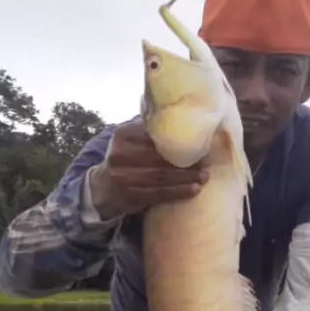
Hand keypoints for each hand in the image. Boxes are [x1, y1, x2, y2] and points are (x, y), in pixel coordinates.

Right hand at [90, 120, 209, 219]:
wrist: (104, 188)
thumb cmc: (126, 160)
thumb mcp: (129, 140)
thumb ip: (148, 130)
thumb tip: (183, 115)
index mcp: (123, 135)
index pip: (153, 135)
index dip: (178, 139)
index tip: (199, 142)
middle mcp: (120, 154)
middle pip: (158, 157)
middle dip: (185, 161)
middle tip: (205, 163)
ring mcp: (124, 176)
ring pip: (161, 176)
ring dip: (186, 178)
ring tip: (203, 177)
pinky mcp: (130, 195)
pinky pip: (159, 193)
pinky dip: (178, 192)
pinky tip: (193, 189)